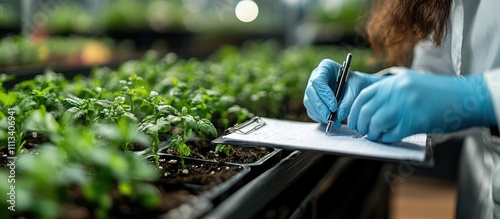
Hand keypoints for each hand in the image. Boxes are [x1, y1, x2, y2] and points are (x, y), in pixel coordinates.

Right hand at [304, 59, 383, 124]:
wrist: (354, 87)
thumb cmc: (355, 83)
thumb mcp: (356, 88)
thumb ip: (349, 101)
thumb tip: (339, 116)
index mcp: (325, 67)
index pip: (318, 81)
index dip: (324, 94)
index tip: (334, 106)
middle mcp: (315, 77)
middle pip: (310, 92)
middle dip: (320, 107)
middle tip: (330, 118)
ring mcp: (311, 89)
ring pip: (309, 103)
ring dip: (320, 114)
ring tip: (333, 121)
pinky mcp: (311, 101)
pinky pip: (311, 110)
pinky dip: (319, 117)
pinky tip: (330, 120)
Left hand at [348, 71, 496, 142]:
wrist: (466, 97)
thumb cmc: (437, 92)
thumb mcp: (410, 82)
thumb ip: (390, 91)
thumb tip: (369, 107)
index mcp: (395, 82)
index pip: (363, 96)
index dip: (353, 110)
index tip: (352, 119)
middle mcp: (398, 92)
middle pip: (366, 111)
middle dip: (359, 124)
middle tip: (361, 131)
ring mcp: (406, 107)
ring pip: (375, 123)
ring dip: (371, 133)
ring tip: (374, 135)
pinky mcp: (415, 122)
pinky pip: (391, 135)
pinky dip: (385, 139)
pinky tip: (387, 139)